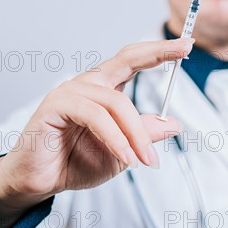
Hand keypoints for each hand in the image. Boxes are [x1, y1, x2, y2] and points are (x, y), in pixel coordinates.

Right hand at [0, 37, 193, 217]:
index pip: (134, 61)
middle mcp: (88, 84)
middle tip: (184, 51)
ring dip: (136, 134)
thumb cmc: (76, 162)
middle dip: (157, 52)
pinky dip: (116, 139)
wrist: (42, 182)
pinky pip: (96, 116)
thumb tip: (174, 124)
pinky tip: (126, 158)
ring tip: (146, 160)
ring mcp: (70, 91)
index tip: (185, 45)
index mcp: (104, 89)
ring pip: (116, 102)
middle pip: (126, 59)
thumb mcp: (124, 151)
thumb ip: (145, 135)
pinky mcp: (56, 105)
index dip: (159, 51)